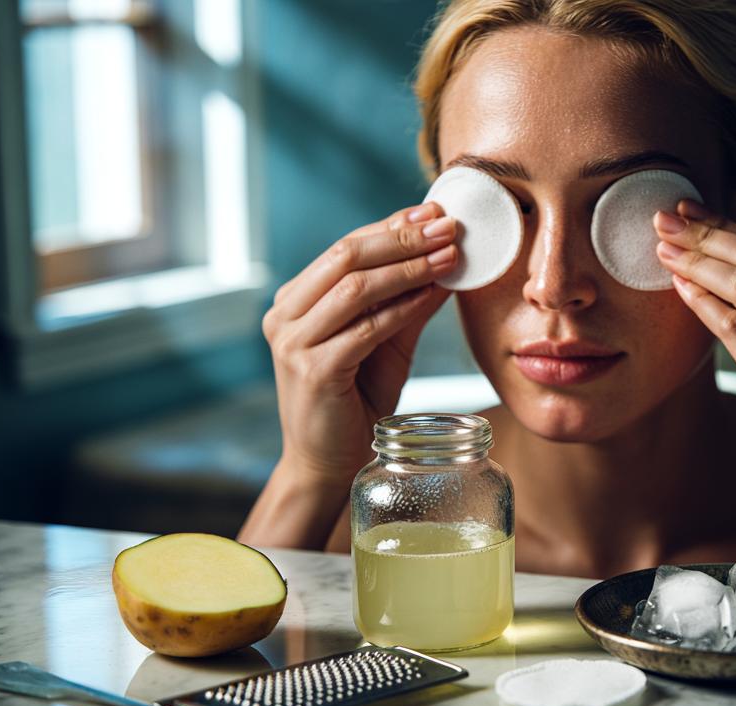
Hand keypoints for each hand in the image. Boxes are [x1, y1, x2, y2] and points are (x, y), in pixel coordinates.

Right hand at [262, 202, 457, 482]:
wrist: (329, 463)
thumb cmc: (357, 399)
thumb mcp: (387, 340)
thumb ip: (408, 299)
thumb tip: (449, 256)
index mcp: (296, 299)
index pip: (346, 246)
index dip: (392, 225)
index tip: (435, 212)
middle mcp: (285, 315)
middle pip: (346, 256)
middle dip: (403, 238)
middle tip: (448, 227)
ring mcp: (293, 342)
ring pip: (355, 287)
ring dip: (409, 268)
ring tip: (450, 255)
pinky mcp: (312, 371)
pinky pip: (365, 328)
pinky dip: (403, 308)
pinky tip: (434, 295)